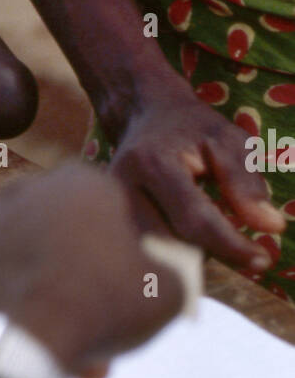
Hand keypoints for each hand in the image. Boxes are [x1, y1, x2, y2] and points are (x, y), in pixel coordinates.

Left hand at [0, 164, 185, 377]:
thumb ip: (170, 273)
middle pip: (62, 237)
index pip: (111, 210)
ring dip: (42, 294)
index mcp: (82, 183)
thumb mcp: (166, 293)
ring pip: (22, 261)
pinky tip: (19, 333)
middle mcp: (25, 190)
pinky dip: (1, 304)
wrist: (20, 340)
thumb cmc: (100, 306)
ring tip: (60, 343)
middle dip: (80, 280)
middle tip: (94, 325)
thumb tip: (163, 274)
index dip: (124, 253)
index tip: (127, 290)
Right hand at [108, 78, 284, 272]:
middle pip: (172, 245)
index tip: (263, 261)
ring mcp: (108, 211)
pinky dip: (172, 257)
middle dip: (211, 252)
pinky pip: (145, 254)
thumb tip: (270, 227)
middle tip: (242, 249)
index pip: (194, 219)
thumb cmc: (191, 129)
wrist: (143, 116)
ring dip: (191, 257)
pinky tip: (189, 241)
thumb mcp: (228, 140)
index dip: (230, 245)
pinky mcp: (106, 224)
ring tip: (214, 238)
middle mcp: (121, 192)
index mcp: (151, 164)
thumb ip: (246, 181)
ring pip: (157, 256)